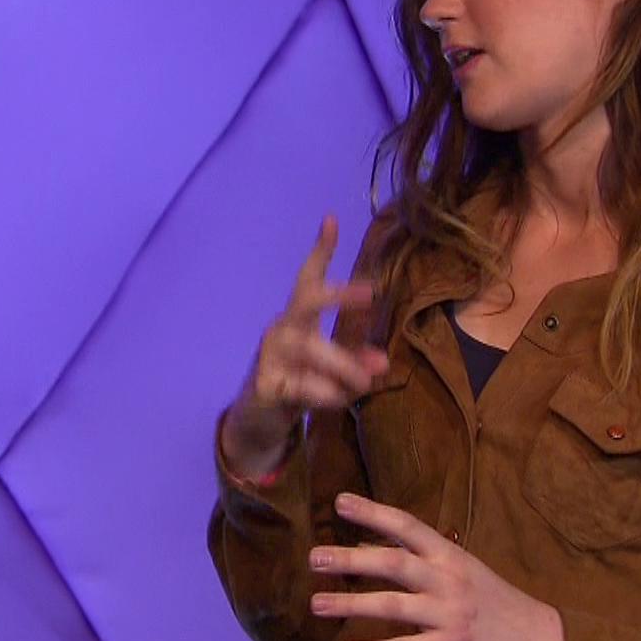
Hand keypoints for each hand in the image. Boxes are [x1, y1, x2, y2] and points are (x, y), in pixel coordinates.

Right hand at [222, 216, 388, 475]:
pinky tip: (339, 400)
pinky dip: (326, 393)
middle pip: (306, 301)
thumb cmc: (300, 384)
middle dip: (338, 294)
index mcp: (299, 318)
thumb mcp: (333, 371)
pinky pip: (302, 385)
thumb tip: (382, 362)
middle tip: (371, 294)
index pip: (308, 278)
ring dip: (344, 365)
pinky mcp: (265, 383)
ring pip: (311, 349)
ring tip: (366, 382)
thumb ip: (357, 361)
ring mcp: (270, 354)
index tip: (331, 219)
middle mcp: (283, 328)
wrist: (258, 421)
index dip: (320, 250)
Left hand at [309, 493, 565, 640]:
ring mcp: (450, 613)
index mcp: (450, 556)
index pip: (407, 526)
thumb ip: (422, 559)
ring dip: (352, 605)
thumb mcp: (463, 571)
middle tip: (314, 558)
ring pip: (393, 606)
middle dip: (351, 560)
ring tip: (317, 605)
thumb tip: (373, 545)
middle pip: (393, 563)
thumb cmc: (497, 603)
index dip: (373, 513)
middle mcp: (448, 579)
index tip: (340, 502)